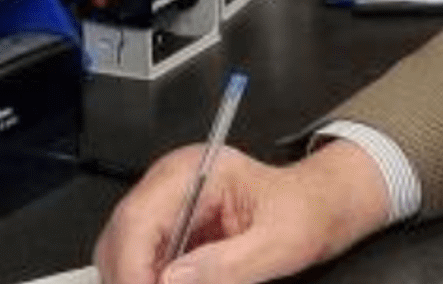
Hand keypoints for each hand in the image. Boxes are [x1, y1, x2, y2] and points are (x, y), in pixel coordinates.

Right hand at [94, 140, 391, 283]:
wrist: (321, 206)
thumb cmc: (307, 210)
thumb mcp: (281, 242)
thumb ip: (231, 262)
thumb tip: (174, 279)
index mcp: (197, 170)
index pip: (139, 219)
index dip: (133, 269)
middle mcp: (171, 183)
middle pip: (120, 239)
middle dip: (133, 278)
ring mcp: (166, 206)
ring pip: (123, 255)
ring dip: (140, 280)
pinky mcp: (169, 229)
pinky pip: (142, 263)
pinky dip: (152, 280)